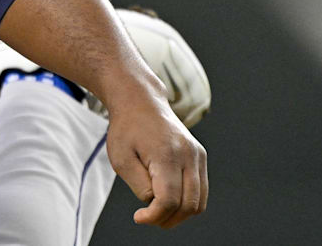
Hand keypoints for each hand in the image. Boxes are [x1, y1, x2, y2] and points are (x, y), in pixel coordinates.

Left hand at [105, 96, 208, 227]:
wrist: (141, 102)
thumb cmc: (126, 130)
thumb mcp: (120, 159)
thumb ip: (139, 186)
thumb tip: (156, 205)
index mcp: (167, 154)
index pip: (169, 199)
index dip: (154, 216)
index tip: (138, 217)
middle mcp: (189, 155)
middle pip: (188, 205)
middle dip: (167, 219)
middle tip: (147, 217)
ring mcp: (198, 156)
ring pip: (199, 202)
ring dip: (179, 214)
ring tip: (157, 212)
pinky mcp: (200, 157)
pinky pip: (200, 191)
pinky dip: (186, 202)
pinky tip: (166, 200)